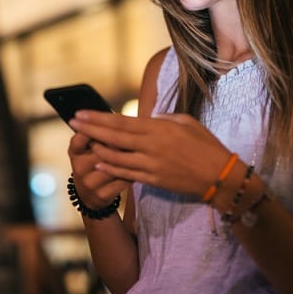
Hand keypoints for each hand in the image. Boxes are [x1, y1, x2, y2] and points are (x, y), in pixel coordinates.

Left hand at [69, 110, 231, 196]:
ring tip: (83, 142)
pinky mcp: (153, 180)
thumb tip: (146, 117)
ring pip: (116, 158)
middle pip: (113, 137)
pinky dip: (110, 168)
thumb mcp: (186, 122)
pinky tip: (98, 163)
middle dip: (90, 130)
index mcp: (159, 128)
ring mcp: (151, 165)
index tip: (81, 112)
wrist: (220, 176)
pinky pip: (126, 174)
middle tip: (72, 123)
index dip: (98, 118)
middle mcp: (151, 146)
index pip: (121, 122)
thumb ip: (163, 118)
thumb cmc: (206, 145)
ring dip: (97, 149)